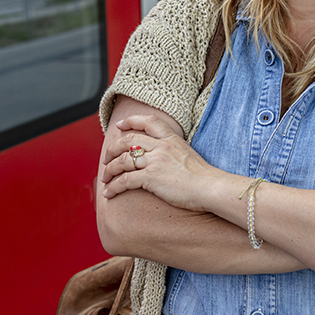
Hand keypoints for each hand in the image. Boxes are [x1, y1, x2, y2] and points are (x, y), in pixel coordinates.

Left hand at [101, 114, 224, 209]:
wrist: (210, 187)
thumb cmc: (203, 177)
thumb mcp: (188, 154)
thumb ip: (173, 151)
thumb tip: (164, 157)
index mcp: (171, 139)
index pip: (148, 122)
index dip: (131, 121)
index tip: (120, 126)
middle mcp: (161, 146)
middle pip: (128, 140)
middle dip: (112, 149)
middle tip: (106, 159)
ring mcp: (155, 161)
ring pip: (122, 161)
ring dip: (109, 170)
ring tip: (105, 178)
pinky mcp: (151, 178)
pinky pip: (125, 180)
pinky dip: (114, 187)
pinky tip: (109, 193)